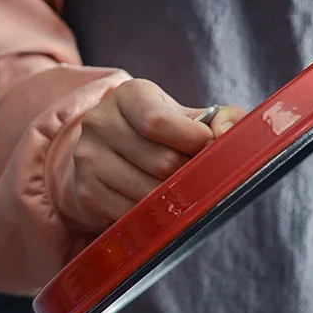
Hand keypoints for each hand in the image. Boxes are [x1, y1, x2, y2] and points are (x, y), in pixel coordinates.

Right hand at [69, 79, 244, 232]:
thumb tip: (225, 134)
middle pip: (162, 164)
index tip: (210, 149)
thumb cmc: (163, 138)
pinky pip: (135, 215)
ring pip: (150, 194)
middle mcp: (100, 122)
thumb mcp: (190, 118)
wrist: (112, 158)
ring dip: (176, 199)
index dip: (194, 141)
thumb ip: (223, 119)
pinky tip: (158, 205)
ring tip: (179, 190)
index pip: (157, 121)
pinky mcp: (87, 194)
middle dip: (190, 175)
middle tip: (198, 176)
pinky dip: (156, 216)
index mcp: (128, 96)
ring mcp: (89, 159)